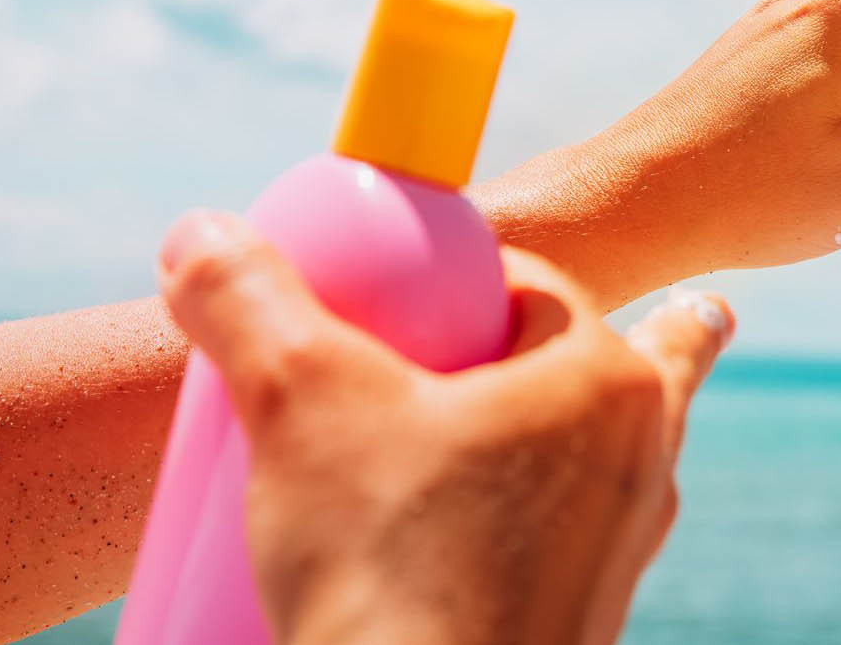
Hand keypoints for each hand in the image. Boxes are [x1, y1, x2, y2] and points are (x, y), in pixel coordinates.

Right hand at [156, 210, 731, 644]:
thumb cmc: (392, 570)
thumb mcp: (298, 405)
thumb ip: (249, 305)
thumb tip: (200, 234)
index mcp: (607, 382)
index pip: (530, 284)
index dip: (459, 277)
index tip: (399, 295)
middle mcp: (641, 460)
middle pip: (591, 364)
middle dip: (567, 342)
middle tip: (527, 329)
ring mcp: (621, 549)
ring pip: (597, 456)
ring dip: (570, 431)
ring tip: (577, 410)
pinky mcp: (583, 622)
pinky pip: (570, 541)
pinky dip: (541, 521)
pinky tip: (504, 537)